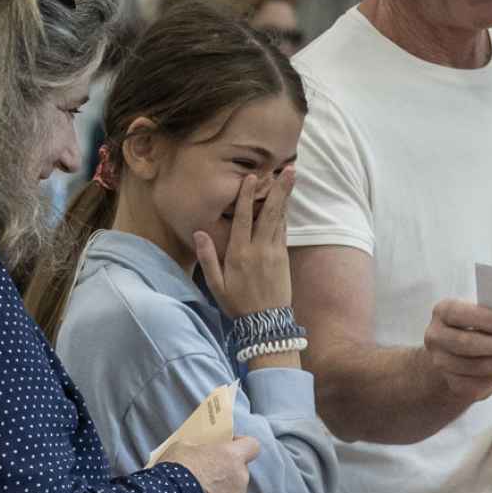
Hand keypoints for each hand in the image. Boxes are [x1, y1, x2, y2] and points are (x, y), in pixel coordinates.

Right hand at [160, 437, 260, 492]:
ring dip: (222, 491)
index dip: (241, 444)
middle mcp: (240, 478)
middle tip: (207, 472)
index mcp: (232, 457)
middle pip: (240, 470)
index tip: (229, 446)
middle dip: (227, 470)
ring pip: (234, 492)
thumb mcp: (183, 447)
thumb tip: (201, 449)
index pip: (252, 445)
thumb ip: (200, 447)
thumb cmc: (173, 472)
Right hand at [195, 170, 296, 317]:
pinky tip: (286, 202)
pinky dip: (284, 215)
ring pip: (280, 219)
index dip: (247, 197)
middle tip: (289, 169)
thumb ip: (208, 257)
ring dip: (285, 197)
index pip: (243, 218)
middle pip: (269, 213)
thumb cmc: (237, 304)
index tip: (251, 178)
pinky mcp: (284, 258)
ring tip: (291, 177)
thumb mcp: (216, 284)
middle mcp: (259, 249)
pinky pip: (283, 231)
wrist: (266, 323)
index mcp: (239, 253)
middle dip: (279, 190)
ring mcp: (274, 253)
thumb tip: (200, 232)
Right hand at [424, 299, 491, 403]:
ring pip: (479, 367)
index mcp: (442, 312)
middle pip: (469, 344)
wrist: (453, 357)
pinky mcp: (455, 384)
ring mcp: (443, 364)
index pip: (460, 314)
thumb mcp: (477, 314)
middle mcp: (436, 338)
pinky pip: (484, 382)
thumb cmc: (474, 327)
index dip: (486, 320)